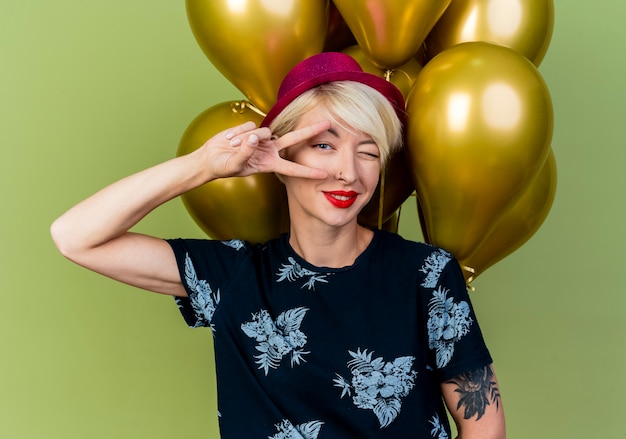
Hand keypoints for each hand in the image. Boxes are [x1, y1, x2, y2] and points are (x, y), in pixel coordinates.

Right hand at [200, 120, 330, 179]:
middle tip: (328, 124)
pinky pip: (249, 126)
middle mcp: (269, 150)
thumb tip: (254, 138)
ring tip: (232, 146)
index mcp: (269, 164)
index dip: (308, 171)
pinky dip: (238, 133)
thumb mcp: (234, 165)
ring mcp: (261, 139)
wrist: (210, 158)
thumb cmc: (223, 167)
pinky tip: (230, 139)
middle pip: (294, 139)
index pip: (292, 168)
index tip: (323, 174)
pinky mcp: (251, 128)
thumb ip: (245, 152)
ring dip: (245, 139)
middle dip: (310, 131)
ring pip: (263, 132)